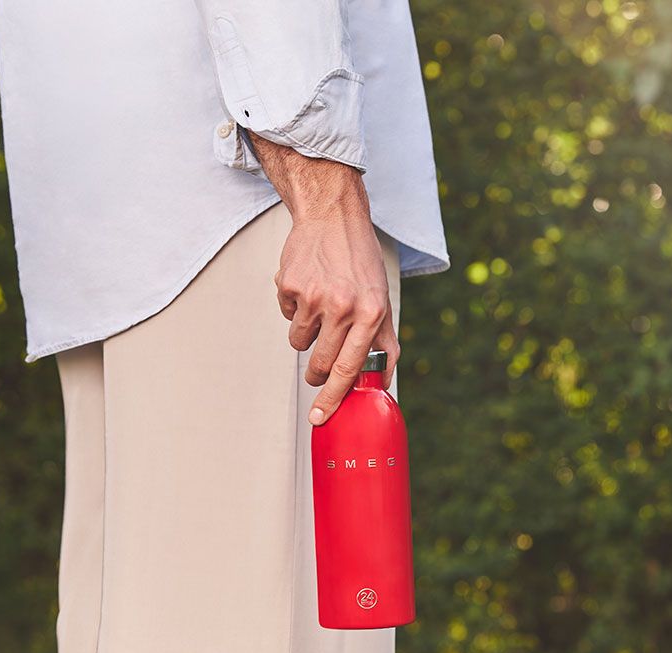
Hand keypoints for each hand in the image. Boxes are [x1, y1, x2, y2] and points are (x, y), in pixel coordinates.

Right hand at [249, 131, 398, 424]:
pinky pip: (287, 316)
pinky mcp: (290, 286)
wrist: (333, 216)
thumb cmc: (360, 261)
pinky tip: (307, 287)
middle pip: (320, 363)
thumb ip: (385, 343)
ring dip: (307, 333)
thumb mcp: (382, 299)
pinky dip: (294, 308)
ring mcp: (314, 296)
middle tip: (318, 365)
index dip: (334, 397)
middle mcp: (344, 306)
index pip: (350, 367)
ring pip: (299, 342)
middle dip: (317, 371)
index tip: (321, 417)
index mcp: (371, 313)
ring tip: (320, 306)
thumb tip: (384, 384)